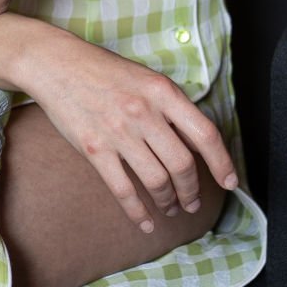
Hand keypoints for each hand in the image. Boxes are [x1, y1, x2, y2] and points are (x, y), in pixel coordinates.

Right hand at [20, 34, 239, 231]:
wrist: (57, 64)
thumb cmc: (104, 70)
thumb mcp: (146, 79)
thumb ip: (171, 107)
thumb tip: (197, 143)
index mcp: (163, 92)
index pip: (205, 134)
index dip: (222, 163)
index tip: (229, 182)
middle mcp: (144, 113)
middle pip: (182, 165)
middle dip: (192, 191)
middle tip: (193, 202)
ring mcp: (118, 133)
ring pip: (157, 181)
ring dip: (169, 202)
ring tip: (171, 208)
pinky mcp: (94, 150)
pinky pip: (123, 190)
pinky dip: (138, 212)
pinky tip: (145, 222)